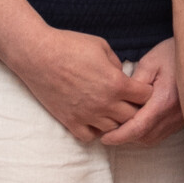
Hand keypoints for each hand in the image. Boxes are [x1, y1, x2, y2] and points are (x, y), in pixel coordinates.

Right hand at [12, 24, 143, 145]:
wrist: (37, 54)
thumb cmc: (69, 45)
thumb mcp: (101, 46)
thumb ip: (117, 64)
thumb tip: (122, 75)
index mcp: (116, 83)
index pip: (146, 97)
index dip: (146, 91)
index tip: (139, 87)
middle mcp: (105, 103)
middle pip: (133, 117)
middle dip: (135, 109)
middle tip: (128, 101)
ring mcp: (87, 115)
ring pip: (114, 130)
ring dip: (116, 121)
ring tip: (111, 110)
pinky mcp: (70, 121)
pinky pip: (90, 137)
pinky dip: (95, 130)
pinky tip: (93, 118)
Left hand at [100, 40, 183, 147]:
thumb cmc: (174, 54)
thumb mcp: (150, 63)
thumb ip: (134, 83)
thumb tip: (119, 100)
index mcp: (164, 100)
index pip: (138, 127)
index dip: (119, 136)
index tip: (104, 138)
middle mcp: (173, 114)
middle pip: (144, 137)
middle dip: (125, 138)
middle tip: (107, 133)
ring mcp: (180, 119)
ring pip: (153, 138)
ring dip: (135, 137)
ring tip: (119, 129)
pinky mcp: (182, 119)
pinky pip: (161, 134)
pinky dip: (146, 133)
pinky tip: (136, 124)